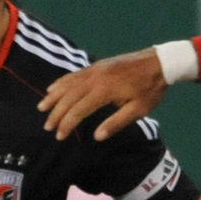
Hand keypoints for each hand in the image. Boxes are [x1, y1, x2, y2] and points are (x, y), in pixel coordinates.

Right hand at [39, 49, 167, 141]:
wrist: (158, 63)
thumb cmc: (150, 89)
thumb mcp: (138, 110)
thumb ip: (117, 122)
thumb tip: (96, 136)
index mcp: (105, 91)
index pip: (79, 110)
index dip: (67, 124)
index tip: (60, 136)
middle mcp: (96, 78)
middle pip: (69, 97)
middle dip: (56, 113)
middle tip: (47, 127)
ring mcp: (95, 70)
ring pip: (68, 84)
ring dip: (54, 97)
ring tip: (41, 108)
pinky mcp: (96, 66)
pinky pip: (74, 75)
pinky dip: (61, 82)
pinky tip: (52, 89)